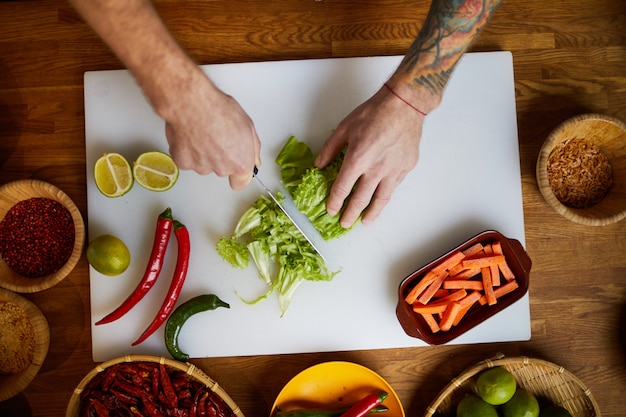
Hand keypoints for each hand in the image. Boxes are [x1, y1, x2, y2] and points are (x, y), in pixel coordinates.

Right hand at [162, 69, 260, 190]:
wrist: (192, 103)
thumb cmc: (219, 110)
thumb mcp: (248, 125)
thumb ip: (254, 148)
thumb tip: (254, 160)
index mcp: (240, 163)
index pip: (241, 183)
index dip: (238, 174)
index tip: (235, 167)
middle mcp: (221, 169)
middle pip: (222, 170)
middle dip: (220, 157)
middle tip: (218, 136)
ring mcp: (201, 167)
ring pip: (204, 164)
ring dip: (203, 153)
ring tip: (203, 132)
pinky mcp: (183, 162)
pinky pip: (187, 159)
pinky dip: (187, 150)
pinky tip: (191, 134)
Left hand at [314, 86, 425, 227]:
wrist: (404, 105)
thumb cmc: (374, 113)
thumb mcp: (345, 128)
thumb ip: (330, 149)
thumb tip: (319, 164)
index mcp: (357, 160)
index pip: (342, 189)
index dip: (335, 202)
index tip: (331, 209)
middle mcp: (375, 170)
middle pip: (360, 199)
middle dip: (350, 214)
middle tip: (345, 223)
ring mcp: (393, 171)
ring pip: (381, 199)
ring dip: (371, 214)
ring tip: (365, 222)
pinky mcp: (405, 168)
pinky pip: (393, 187)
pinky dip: (386, 197)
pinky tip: (381, 201)